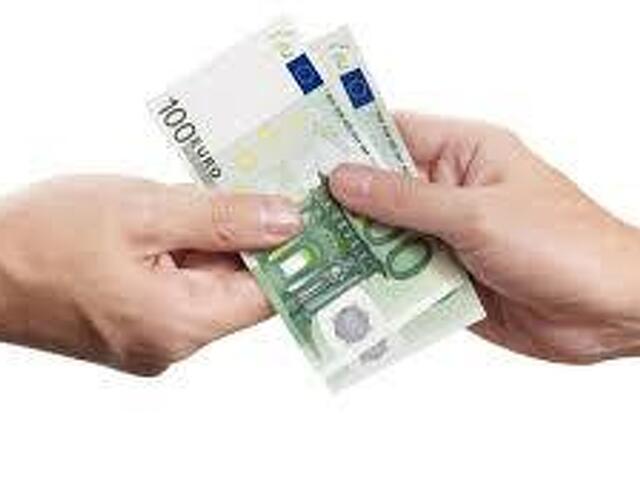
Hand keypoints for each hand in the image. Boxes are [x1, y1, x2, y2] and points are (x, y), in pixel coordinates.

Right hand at [0, 176, 300, 374]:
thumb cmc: (42, 238)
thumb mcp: (143, 211)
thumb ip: (222, 218)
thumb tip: (286, 221)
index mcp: (179, 324)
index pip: (267, 295)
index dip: (294, 254)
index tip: (313, 216)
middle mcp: (172, 342)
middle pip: (238, 287)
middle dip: (246, 236)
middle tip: (258, 188)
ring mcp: (152, 337)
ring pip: (208, 283)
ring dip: (211, 240)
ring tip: (199, 199)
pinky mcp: (136, 324)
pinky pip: (180, 285)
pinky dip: (184, 251)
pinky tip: (171, 219)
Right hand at [329, 113, 639, 363]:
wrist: (611, 312)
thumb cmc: (565, 245)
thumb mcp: (477, 214)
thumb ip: (406, 200)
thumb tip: (345, 179)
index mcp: (465, 154)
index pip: (394, 135)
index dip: (348, 141)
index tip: (300, 154)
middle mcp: (452, 192)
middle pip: (382, 191)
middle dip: (342, 204)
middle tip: (291, 214)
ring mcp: (448, 237)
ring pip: (388, 237)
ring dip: (356, 248)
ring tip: (304, 256)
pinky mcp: (449, 278)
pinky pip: (402, 277)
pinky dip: (377, 285)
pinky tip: (343, 291)